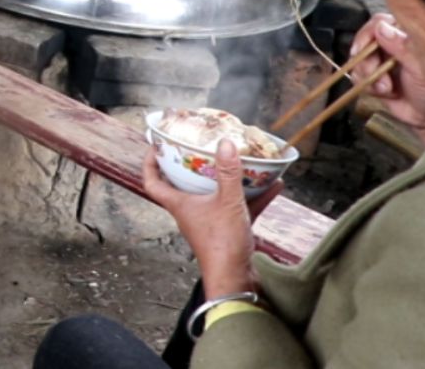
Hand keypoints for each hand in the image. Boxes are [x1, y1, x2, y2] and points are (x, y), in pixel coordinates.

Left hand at [143, 139, 282, 299]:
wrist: (235, 280)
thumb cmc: (222, 243)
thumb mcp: (227, 202)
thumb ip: (228, 173)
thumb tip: (225, 143)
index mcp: (180, 204)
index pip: (152, 181)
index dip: (150, 163)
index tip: (157, 146)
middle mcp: (190, 212)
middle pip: (182, 185)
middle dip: (191, 165)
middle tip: (201, 148)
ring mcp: (209, 222)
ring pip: (215, 195)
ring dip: (228, 180)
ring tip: (242, 162)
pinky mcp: (227, 231)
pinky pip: (239, 208)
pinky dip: (253, 197)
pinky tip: (274, 186)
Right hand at [351, 13, 424, 146]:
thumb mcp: (421, 67)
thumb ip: (401, 46)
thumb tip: (381, 28)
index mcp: (406, 37)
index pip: (379, 23)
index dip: (366, 35)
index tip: (361, 48)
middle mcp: (391, 46)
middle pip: (363, 43)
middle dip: (366, 62)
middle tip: (374, 73)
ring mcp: (381, 62)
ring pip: (358, 61)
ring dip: (368, 77)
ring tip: (386, 88)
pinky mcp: (373, 77)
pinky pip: (357, 77)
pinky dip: (367, 87)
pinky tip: (384, 93)